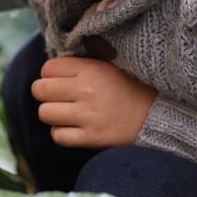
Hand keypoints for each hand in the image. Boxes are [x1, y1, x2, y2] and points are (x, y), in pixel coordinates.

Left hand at [31, 56, 156, 148]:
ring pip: (45, 113)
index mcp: (90, 70)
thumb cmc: (129, 87)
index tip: (61, 79)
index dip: (50, 74)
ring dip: (52, 114)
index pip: (48, 68)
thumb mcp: (108, 64)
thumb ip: (82, 60)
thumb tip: (55, 58)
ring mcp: (88, 116)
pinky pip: (57, 136)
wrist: (156, 116)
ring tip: (65, 112)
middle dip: (45, 93)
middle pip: (40, 90)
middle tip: (58, 96)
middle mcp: (86, 91)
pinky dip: (61, 133)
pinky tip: (72, 127)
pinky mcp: (91, 138)